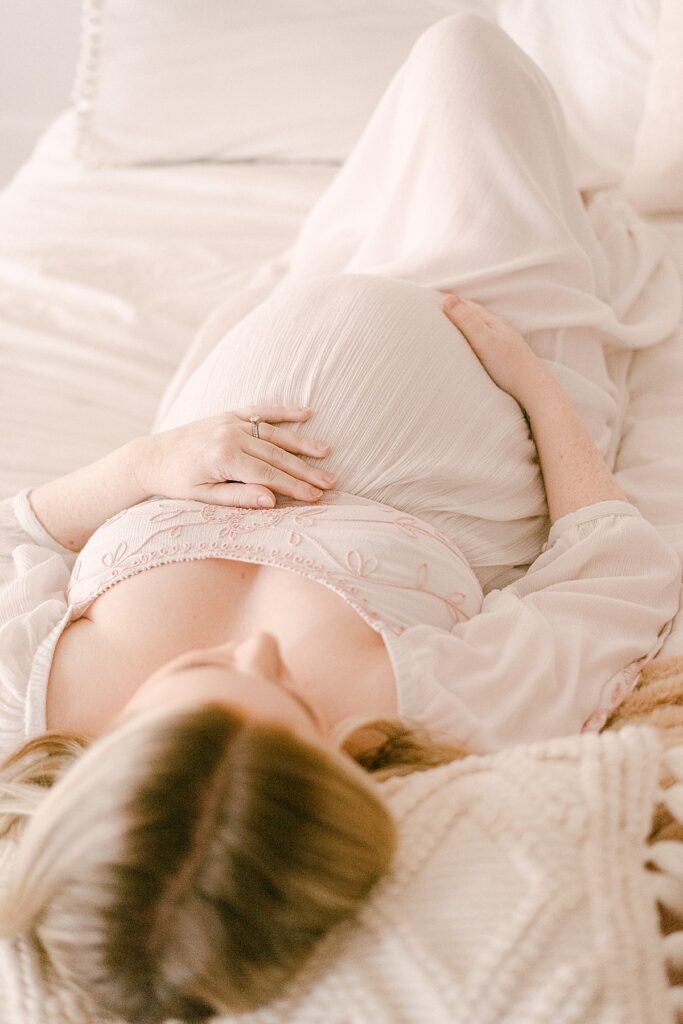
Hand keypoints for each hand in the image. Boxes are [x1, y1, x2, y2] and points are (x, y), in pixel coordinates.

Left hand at [135, 406, 335, 507]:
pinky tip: (308, 414)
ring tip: (327, 453)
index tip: (316, 496)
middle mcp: (230, 435)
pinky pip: (261, 411)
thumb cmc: (177, 483)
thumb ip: (238, 497)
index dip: (294, 486)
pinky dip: (285, 412)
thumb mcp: (204, 497)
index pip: (268, 474)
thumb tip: (272, 501)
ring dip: (303, 444)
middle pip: (277, 454)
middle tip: (330, 482)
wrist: (153, 456)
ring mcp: (231, 422)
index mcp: (224, 457)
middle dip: (306, 470)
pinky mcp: (229, 415)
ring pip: (275, 433)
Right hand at [441, 294, 543, 404]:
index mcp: (492, 322)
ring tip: (447, 329)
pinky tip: (467, 349)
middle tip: (433, 311)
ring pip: (477, 330)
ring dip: (463, 327)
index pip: (466, 306)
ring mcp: (501, 344)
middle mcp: (498, 330)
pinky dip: (469, 341)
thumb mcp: (484, 340)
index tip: (428, 301)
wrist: (533, 391)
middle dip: (454, 312)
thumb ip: (467, 321)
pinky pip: (481, 344)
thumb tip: (446, 299)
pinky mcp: (502, 359)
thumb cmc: (509, 366)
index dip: (448, 303)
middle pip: (472, 316)